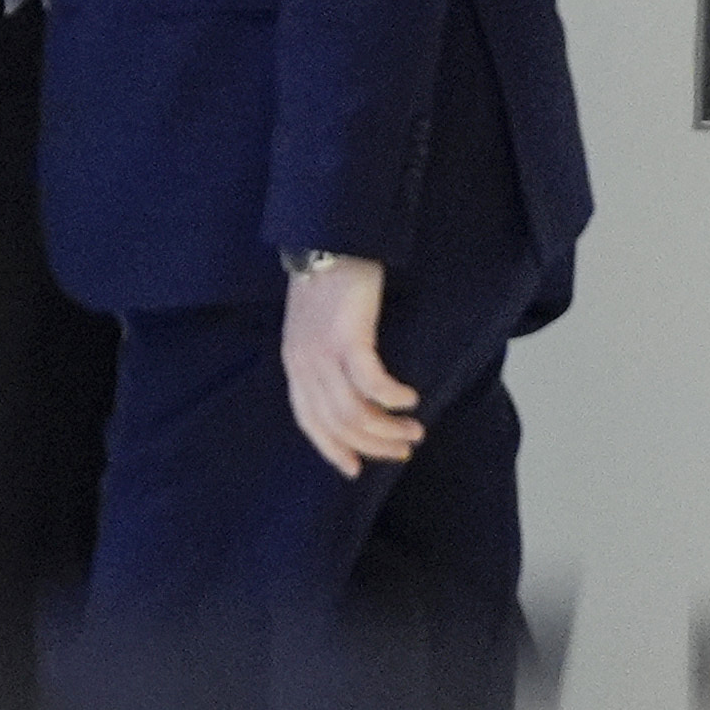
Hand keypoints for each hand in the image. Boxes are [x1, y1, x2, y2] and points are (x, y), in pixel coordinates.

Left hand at [280, 257, 423, 477]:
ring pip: (354, 412)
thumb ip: (328, 358)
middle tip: (404, 450)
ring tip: (415, 431)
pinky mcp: (346, 338)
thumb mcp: (319, 327)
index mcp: (295, 364)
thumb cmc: (331, 283)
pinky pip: (371, 383)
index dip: (331, 449)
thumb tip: (354, 390)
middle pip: (336, 424)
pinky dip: (391, 398)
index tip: (356, 469)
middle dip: (372, 445)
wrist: (329, 240)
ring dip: (388, 428)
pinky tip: (409, 399)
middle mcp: (303, 364)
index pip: (308, 421)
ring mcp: (322, 353)